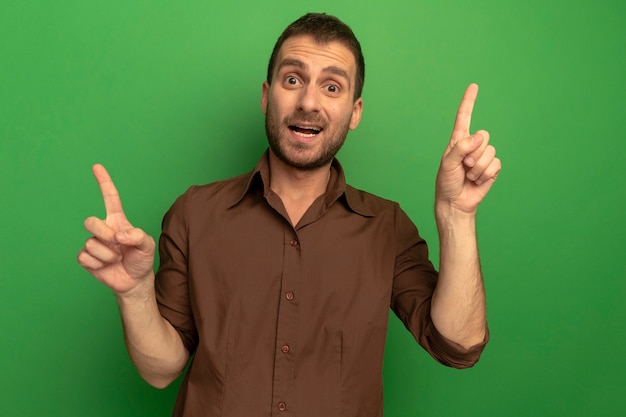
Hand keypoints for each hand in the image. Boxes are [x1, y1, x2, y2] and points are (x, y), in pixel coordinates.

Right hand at [77, 164, 155, 294]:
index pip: (110, 199)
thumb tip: (118, 236)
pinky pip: (85, 258)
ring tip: (116, 259)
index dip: (104, 182)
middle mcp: (104, 229)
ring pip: (90, 244)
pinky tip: (106, 266)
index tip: (97, 166)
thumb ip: (138, 236)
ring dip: (107, 255)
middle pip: (90, 222)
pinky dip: (99, 264)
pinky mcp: (86, 258)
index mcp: (118, 221)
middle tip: (117, 245)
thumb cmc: (141, 259)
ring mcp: (93, 243)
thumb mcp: (147, 246)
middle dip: (104, 235)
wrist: (135, 280)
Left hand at [435, 84, 500, 213]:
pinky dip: (486, 174)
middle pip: (484, 136)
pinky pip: (496, 164)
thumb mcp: (448, 164)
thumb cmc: (447, 182)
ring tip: (469, 175)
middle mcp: (471, 146)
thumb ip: (461, 148)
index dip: (469, 101)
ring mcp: (482, 156)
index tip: (473, 86)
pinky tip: (477, 180)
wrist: (456, 202)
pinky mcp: (491, 168)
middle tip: (464, 166)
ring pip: (490, 151)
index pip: (464, 117)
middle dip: (474, 153)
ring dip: (479, 167)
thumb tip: (478, 137)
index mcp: (457, 141)